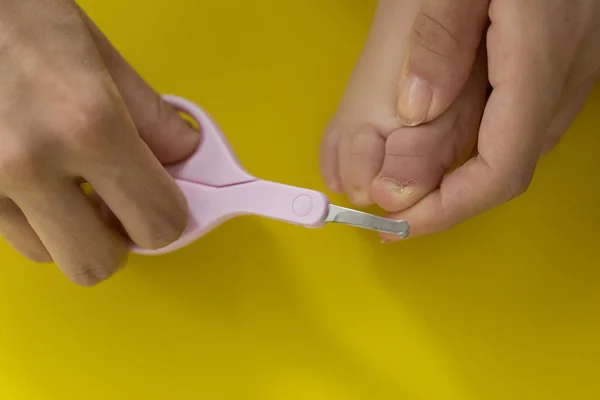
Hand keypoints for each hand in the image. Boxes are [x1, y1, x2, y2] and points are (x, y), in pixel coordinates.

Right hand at [0, 0, 198, 285]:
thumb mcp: (100, 55)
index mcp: (88, 125)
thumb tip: (184, 155)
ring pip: (46, 253)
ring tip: (68, 182)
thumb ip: (151, 116)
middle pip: (97, 264)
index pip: (157, 222)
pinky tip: (35, 176)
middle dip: (117, 239)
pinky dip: (30, 216)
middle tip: (119, 206)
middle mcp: (30, 163)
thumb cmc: (19, 13)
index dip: (170, 217)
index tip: (169, 204)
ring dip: (68, 229)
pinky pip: (9, 233)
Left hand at [321, 0, 599, 240]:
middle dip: (441, 200)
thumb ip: (443, 36)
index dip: (446, 210)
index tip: (397, 225)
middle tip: (386, 205)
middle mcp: (558, 82)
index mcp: (537, 64)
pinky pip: (509, 124)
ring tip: (399, 180)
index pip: (498, 171)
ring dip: (451, 177)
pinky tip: (434, 141)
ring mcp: (561, 76)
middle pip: (500, 171)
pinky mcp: (553, 66)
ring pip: (506, 150)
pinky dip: (467, 146)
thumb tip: (415, 106)